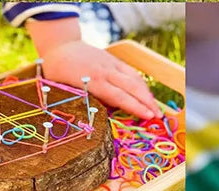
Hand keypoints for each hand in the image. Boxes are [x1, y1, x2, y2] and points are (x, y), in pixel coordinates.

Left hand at [40, 40, 160, 119]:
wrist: (60, 44)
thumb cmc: (59, 72)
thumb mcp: (66, 90)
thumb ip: (85, 102)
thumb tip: (100, 120)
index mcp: (94, 81)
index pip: (120, 96)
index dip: (136, 107)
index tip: (149, 117)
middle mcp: (106, 71)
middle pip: (133, 87)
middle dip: (148, 103)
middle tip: (159, 116)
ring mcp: (111, 64)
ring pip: (135, 78)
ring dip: (148, 94)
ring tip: (156, 108)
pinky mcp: (114, 60)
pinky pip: (132, 72)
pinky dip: (142, 84)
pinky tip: (147, 94)